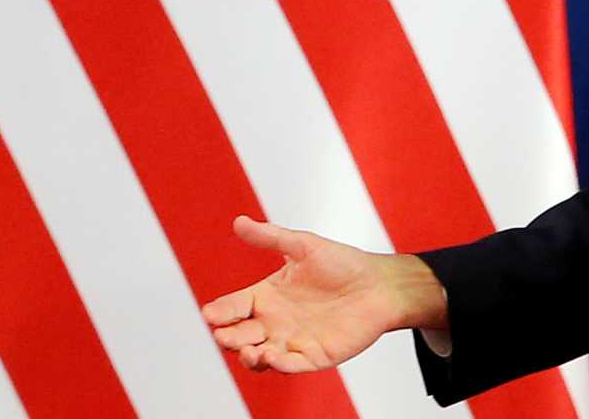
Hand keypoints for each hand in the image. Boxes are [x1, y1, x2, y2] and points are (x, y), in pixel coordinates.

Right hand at [202, 215, 446, 373]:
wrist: (380, 285)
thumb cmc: (341, 263)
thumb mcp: (302, 245)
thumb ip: (270, 237)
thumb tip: (239, 222)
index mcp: (265, 296)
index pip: (233, 306)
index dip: (220, 311)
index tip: (208, 314)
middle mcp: (274, 321)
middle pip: (241, 335)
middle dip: (229, 338)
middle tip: (222, 336)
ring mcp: (293, 341)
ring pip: (261, 356)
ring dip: (250, 358)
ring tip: (250, 352)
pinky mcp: (316, 356)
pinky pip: (294, 366)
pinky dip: (281, 366)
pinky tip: (274, 359)